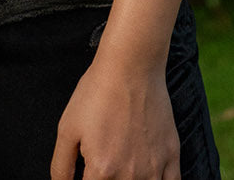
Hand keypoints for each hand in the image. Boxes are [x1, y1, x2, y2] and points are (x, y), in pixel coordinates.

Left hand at [50, 55, 179, 179]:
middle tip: (103, 164)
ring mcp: (154, 168)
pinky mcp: (172, 156)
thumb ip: (61, 166)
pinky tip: (148, 174)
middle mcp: (130, 176)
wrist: (131, 65)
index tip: (87, 173)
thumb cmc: (97, 93)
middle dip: (106, 179)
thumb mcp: (67, 128)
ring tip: (122, 165)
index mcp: (102, 170)